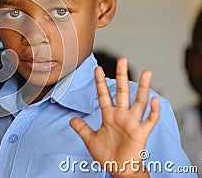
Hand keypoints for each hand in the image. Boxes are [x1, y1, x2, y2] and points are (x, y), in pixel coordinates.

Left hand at [70, 57, 159, 177]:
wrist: (119, 170)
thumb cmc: (107, 155)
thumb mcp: (90, 140)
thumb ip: (82, 128)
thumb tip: (71, 120)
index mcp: (109, 115)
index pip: (104, 95)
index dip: (100, 82)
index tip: (96, 69)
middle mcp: (122, 115)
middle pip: (122, 91)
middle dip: (122, 76)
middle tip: (122, 59)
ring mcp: (132, 123)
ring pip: (139, 101)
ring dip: (143, 87)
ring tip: (146, 72)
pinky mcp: (141, 133)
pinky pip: (149, 120)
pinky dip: (154, 111)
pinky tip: (155, 99)